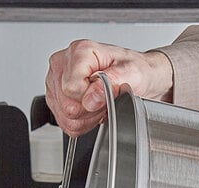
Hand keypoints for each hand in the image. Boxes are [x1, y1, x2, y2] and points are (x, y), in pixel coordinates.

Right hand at [45, 39, 173, 136]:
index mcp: (79, 52)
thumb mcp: (131, 74)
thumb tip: (90, 99)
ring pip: (65, 117)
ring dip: (87, 118)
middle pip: (68, 105)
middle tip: (106, 101)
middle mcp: (64, 64)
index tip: (107, 94)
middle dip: (91, 110)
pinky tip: (93, 112)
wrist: (140, 77)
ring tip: (101, 105)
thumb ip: (108, 85)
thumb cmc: (135, 71)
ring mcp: (57, 82)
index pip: (71, 88)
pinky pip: (65, 123)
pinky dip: (82, 124)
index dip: (92, 99)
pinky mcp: (58, 98)